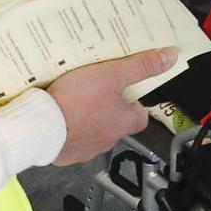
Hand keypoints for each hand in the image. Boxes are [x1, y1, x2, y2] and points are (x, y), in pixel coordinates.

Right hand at [46, 49, 176, 163]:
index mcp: (125, 122)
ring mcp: (86, 149)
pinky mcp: (65, 153)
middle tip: (96, 89)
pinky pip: (70, 140)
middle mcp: (109, 139)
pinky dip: (67, 128)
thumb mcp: (113, 75)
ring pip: (93, 131)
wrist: (40, 127)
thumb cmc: (78, 102)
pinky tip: (58, 114)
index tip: (126, 88)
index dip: (135, 101)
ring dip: (87, 118)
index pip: (141, 115)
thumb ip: (141, 66)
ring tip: (74, 99)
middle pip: (116, 122)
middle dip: (108, 108)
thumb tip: (170, 57)